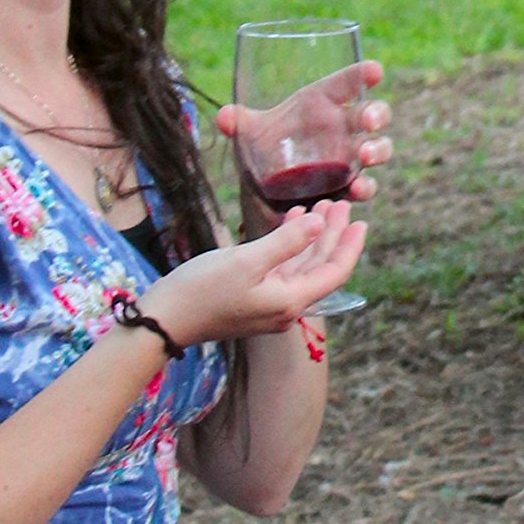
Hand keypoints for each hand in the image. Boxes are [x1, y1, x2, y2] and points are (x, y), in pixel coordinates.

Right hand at [148, 203, 365, 347]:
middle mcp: (285, 307)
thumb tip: (319, 225)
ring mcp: (268, 304)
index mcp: (290, 301)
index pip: (334, 272)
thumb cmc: (201, 291)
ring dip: (310, 237)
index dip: (350, 246)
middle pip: (319, 267)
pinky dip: (288, 246)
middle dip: (331, 234)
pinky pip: (281, 269)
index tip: (360, 220)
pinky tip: (289, 223)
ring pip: (300, 266)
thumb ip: (286, 243)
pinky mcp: (252, 298)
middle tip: (339, 203)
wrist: (162, 320)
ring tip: (317, 206)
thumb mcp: (246, 261)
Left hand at [217, 59, 392, 236]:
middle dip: (377, 114)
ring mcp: (349, 156)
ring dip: (378, 149)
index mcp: (320, 102)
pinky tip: (356, 189)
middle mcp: (342, 126)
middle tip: (369, 121)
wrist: (265, 188)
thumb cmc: (263, 147)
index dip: (361, 75)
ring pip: (378, 147)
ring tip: (364, 155)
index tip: (374, 71)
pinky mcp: (348, 184)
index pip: (346, 83)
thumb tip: (225, 116)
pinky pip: (365, 184)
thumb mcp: (249, 134)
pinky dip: (364, 187)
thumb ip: (238, 122)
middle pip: (372, 113)